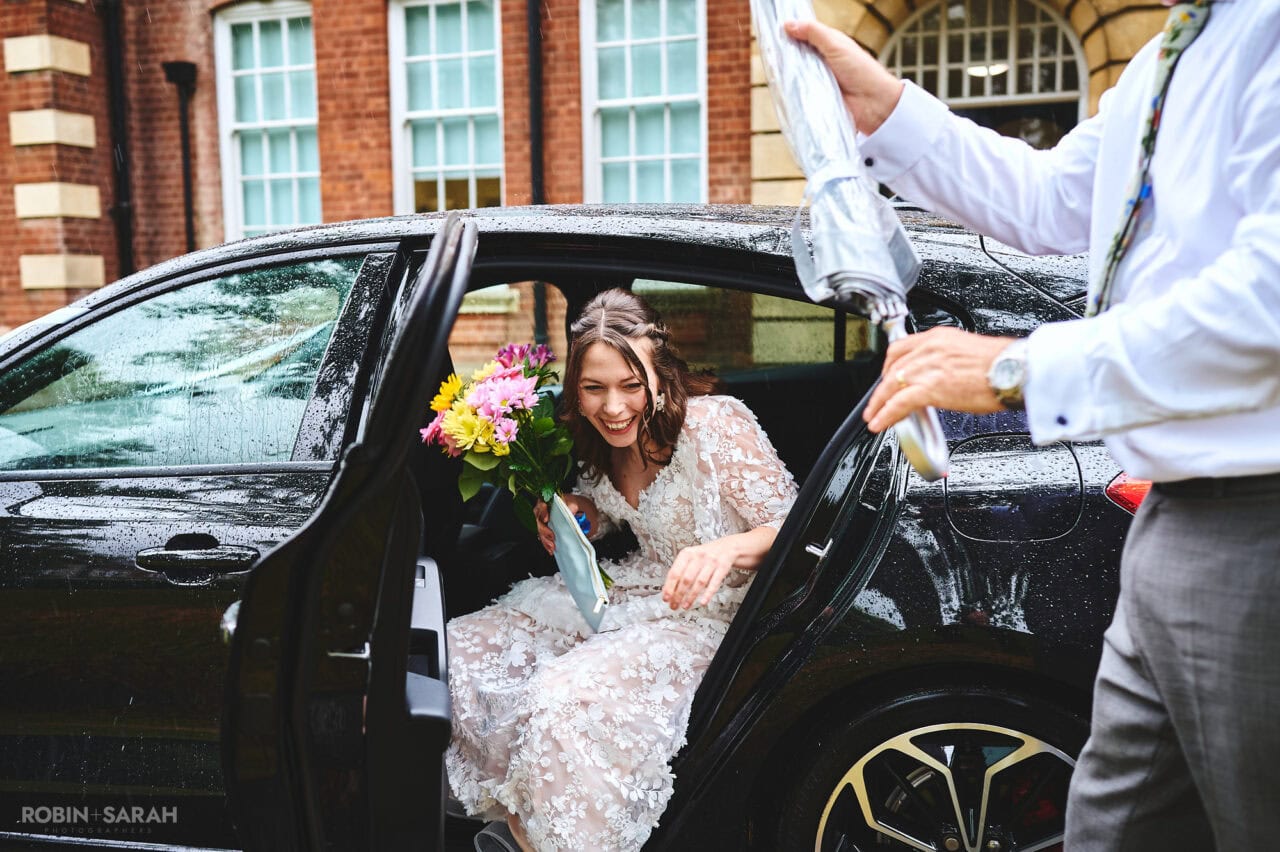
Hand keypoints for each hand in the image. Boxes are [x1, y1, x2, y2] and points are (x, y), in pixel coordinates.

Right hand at [533, 494, 598, 554]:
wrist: (570, 509)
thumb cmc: (568, 504)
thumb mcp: (572, 503)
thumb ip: (571, 506)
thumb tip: (571, 510)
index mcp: (545, 502)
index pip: (540, 506)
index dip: (542, 512)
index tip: (546, 519)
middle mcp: (541, 512)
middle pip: (538, 521)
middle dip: (544, 531)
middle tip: (551, 536)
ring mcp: (541, 522)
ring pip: (539, 531)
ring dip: (545, 540)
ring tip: (552, 546)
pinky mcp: (544, 531)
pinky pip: (542, 538)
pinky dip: (546, 544)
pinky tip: (550, 549)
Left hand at [662, 539, 740, 609]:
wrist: (728, 546)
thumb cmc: (706, 555)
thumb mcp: (691, 557)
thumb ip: (680, 571)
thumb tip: (668, 589)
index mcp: (687, 554)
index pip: (674, 572)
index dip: (669, 587)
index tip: (666, 598)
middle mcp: (698, 556)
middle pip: (686, 579)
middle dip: (679, 595)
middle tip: (674, 605)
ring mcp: (711, 561)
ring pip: (699, 582)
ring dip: (691, 597)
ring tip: (685, 606)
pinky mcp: (723, 567)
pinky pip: (714, 582)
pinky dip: (708, 594)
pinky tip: (703, 602)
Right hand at [782, 19, 903, 134]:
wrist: (873, 104)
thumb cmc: (861, 70)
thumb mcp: (836, 44)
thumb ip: (813, 32)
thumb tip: (788, 24)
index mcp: (828, 46)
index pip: (803, 36)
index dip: (790, 34)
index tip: (773, 32)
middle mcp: (821, 63)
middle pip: (795, 56)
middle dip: (783, 54)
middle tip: (769, 52)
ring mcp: (817, 82)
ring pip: (794, 75)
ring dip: (786, 74)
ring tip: (773, 69)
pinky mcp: (814, 100)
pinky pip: (798, 95)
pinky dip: (791, 92)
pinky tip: (781, 88)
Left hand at [864, 328, 1014, 432]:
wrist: (1016, 370)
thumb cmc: (1005, 364)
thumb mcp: (970, 352)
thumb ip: (950, 361)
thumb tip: (946, 377)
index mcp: (939, 337)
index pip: (902, 349)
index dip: (889, 366)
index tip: (887, 377)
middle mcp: (930, 348)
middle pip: (892, 368)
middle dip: (880, 388)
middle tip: (876, 401)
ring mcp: (928, 367)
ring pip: (890, 386)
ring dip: (878, 404)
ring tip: (873, 417)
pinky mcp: (930, 388)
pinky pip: (898, 403)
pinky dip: (886, 415)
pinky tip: (880, 423)